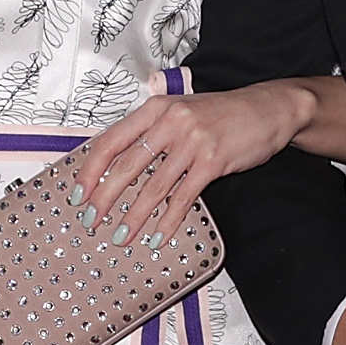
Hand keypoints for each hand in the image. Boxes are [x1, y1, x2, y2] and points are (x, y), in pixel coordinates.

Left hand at [65, 80, 328, 249]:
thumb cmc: (221, 114)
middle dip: (104, 199)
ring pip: (153, 186)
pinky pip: (183, 196)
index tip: (78, 194)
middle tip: (91, 221)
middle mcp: (170, 121)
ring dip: (134, 216)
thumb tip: (116, 164)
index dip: (90, 171)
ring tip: (120, 236)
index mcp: (155, 109)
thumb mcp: (180, 111)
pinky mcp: (213, 160)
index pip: (110, 141)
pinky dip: (168, 220)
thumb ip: (151, 132)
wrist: (268, 108)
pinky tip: (158, 236)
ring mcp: (192, 141)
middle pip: (126, 166)